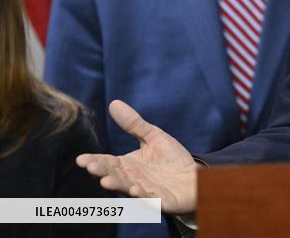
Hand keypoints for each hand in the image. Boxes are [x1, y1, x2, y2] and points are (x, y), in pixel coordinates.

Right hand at [76, 100, 198, 213]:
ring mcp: (145, 191)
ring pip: (128, 189)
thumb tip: (114, 103)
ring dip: (118, 186)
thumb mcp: (153, 137)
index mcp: (127, 165)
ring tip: (106, 181)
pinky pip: (150, 200)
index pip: (107, 163)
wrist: (195, 177)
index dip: (94, 161)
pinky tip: (136, 190)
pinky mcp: (161, 201)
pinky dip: (143, 197)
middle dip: (102, 173)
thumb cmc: (171, 159)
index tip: (81, 159)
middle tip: (91, 168)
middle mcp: (132, 179)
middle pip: (114, 176)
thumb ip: (134, 124)